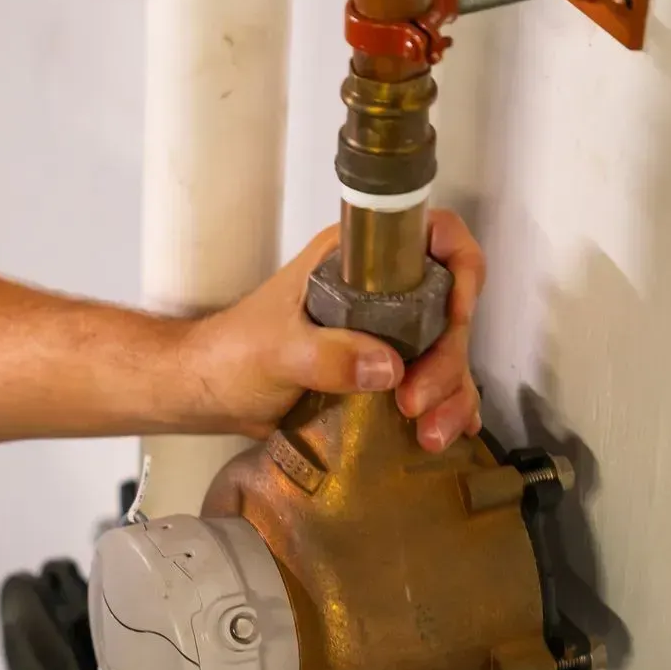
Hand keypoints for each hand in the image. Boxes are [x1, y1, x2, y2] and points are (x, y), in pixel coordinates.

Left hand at [183, 209, 486, 451]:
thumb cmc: (232, 354)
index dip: (460, 265)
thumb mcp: (276, 350)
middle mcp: (381, 290)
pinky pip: (431, 386)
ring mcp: (386, 333)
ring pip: (446, 353)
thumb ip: (327, 356)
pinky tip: (445, 433)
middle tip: (416, 401)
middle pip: (449, 308)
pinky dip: (445, 409)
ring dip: (451, 393)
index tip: (457, 313)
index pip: (432, 236)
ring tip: (430, 433)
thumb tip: (389, 367)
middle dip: (448, 358)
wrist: (211, 394)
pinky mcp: (383, 375)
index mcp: (355, 261)